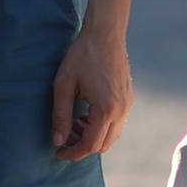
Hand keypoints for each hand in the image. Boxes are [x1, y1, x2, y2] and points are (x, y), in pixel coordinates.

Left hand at [50, 24, 130, 157]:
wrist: (105, 34)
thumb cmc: (81, 56)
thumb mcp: (63, 85)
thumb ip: (60, 115)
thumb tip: (58, 141)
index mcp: (105, 109)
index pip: (90, 145)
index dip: (73, 152)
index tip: (58, 151)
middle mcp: (121, 110)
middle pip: (103, 145)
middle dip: (82, 146)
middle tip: (64, 138)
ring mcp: (127, 105)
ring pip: (112, 136)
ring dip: (92, 136)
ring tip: (73, 123)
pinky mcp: (128, 99)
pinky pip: (116, 123)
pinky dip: (100, 126)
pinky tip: (85, 114)